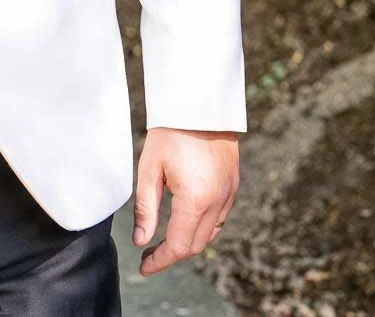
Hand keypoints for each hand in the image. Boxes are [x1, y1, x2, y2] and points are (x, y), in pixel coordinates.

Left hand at [132, 127, 238, 276]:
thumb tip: (141, 240)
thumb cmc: (170, 133)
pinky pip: (218, 219)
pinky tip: (183, 224)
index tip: (144, 267)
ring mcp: (229, 195)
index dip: (160, 260)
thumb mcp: (149, 169)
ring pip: (209, 235)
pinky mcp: (232, 187)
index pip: (178, 245)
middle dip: (171, 255)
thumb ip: (146, 208)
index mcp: (196, 199)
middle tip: (149, 256)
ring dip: (187, 243)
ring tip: (162, 243)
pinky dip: (201, 228)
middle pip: (195, 245)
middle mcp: (217, 202)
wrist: (199, 106)